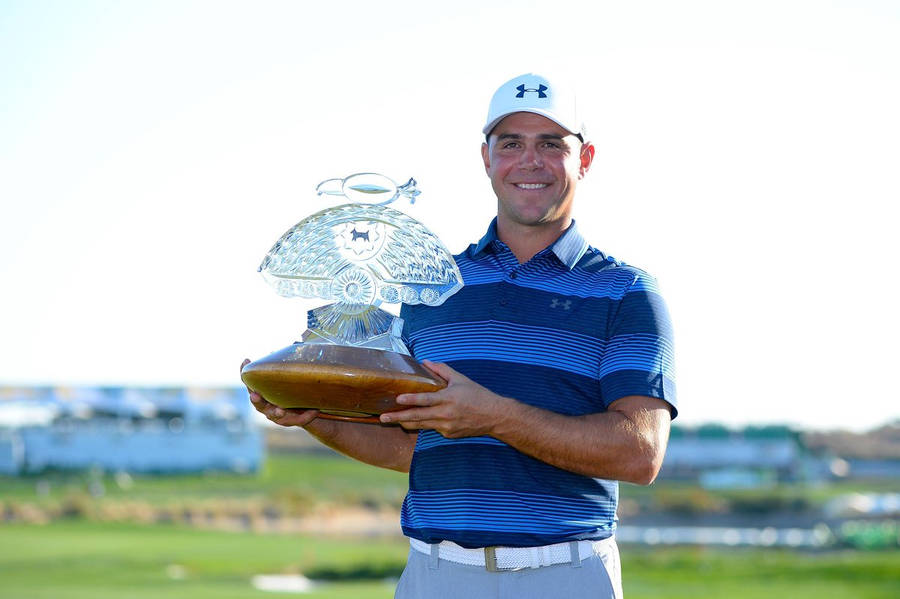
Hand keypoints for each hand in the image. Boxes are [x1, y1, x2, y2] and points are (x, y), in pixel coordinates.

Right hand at [241, 358, 319, 426]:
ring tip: (280, 411)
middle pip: (258, 403)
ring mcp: (276, 415)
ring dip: (276, 412)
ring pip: (274, 415)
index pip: (249, 381)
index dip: (245, 371)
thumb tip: (290, 343)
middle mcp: (265, 404)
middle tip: (254, 394)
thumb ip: (285, 363)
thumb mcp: (287, 374)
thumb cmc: (289, 386)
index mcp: (261, 391)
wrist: (302, 406)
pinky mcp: (291, 421)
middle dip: (256, 399)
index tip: (246, 360)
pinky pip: (298, 419)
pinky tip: (315, 411)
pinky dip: (306, 415)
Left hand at [380, 360, 510, 437]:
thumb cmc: (478, 395)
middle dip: (398, 417)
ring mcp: (446, 427)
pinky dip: (422, 424)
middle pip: (417, 417)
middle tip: (383, 417)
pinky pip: (431, 429)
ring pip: (421, 425)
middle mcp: (445, 415)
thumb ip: (442, 370)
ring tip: (391, 420)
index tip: (398, 399)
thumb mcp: (461, 379)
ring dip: (405, 422)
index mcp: (448, 399)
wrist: (494, 417)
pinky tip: (414, 421)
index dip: (411, 399)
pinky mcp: (448, 434)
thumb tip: (426, 362)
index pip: (425, 400)